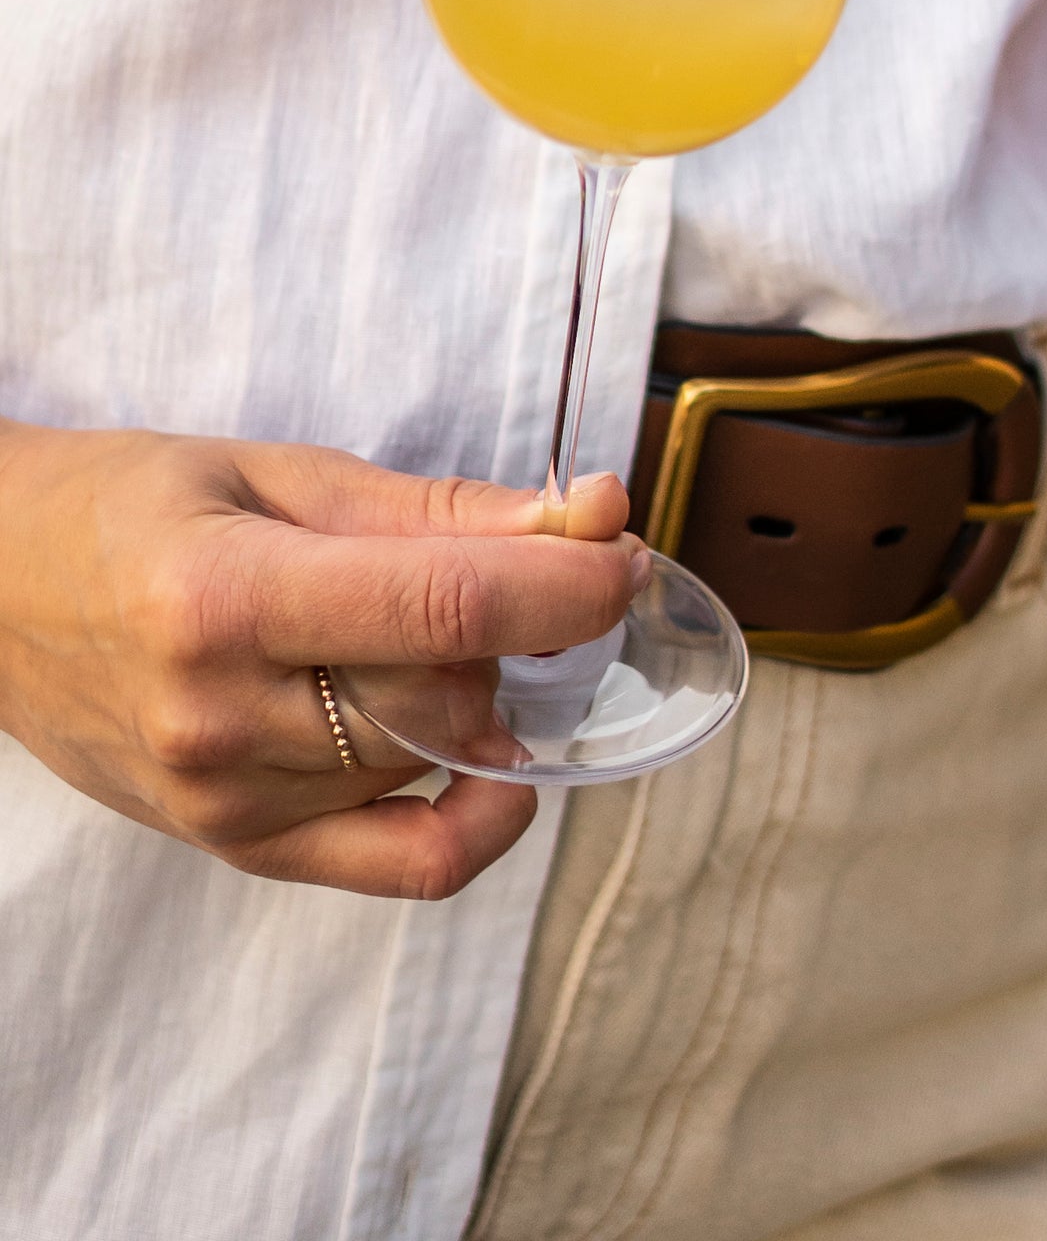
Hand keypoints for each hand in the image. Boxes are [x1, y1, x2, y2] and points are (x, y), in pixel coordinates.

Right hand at [0, 421, 641, 899]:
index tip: (623, 553)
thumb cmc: (132, 505)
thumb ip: (435, 509)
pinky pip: (399, 864)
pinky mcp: (234, 847)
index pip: (444, 606)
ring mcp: (223, 800)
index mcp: (225, 598)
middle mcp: (220, 716)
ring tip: (448, 628)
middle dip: (530, 627)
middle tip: (549, 568)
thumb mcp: (276, 472)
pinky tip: (500, 764)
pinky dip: (475, 818)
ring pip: (434, 762)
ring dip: (484, 695)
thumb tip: (588, 518)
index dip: (562, 583)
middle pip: (447, 692)